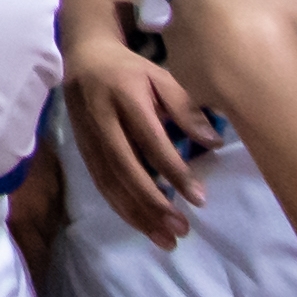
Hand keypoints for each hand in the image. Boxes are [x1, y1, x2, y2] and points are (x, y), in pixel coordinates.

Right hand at [63, 26, 217, 249]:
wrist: (82, 58)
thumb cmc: (129, 69)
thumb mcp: (160, 76)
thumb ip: (185, 107)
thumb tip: (213, 142)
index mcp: (126, 98)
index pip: (152, 142)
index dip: (175, 172)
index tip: (199, 198)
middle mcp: (103, 121)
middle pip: (127, 170)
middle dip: (154, 204)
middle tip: (181, 229)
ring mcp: (89, 139)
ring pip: (111, 183)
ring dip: (138, 214)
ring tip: (165, 238)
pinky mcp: (83, 151)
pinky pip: (102, 185)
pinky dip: (122, 208)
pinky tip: (142, 225)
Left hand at [158, 0, 296, 123]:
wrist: (259, 69)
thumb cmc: (282, 25)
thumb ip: (285, 5)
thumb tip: (286, 18)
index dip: (236, 3)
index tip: (254, 18)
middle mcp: (183, 4)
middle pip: (198, 12)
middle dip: (216, 26)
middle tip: (246, 44)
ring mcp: (174, 40)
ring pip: (191, 43)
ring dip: (209, 53)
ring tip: (240, 70)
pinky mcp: (176, 73)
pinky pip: (194, 72)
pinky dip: (209, 78)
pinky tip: (233, 86)